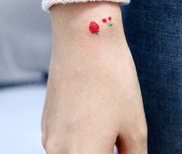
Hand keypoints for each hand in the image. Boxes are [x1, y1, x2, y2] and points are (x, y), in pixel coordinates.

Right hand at [41, 2, 146, 153]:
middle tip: (121, 141)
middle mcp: (57, 151)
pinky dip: (81, 135)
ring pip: (76, 151)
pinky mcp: (47, 118)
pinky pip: (66, 138)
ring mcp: (48, 134)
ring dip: (94, 146)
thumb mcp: (134, 125)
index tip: (125, 146)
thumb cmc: (112, 80)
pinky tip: (93, 112)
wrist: (84, 39)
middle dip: (106, 152)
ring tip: (109, 123)